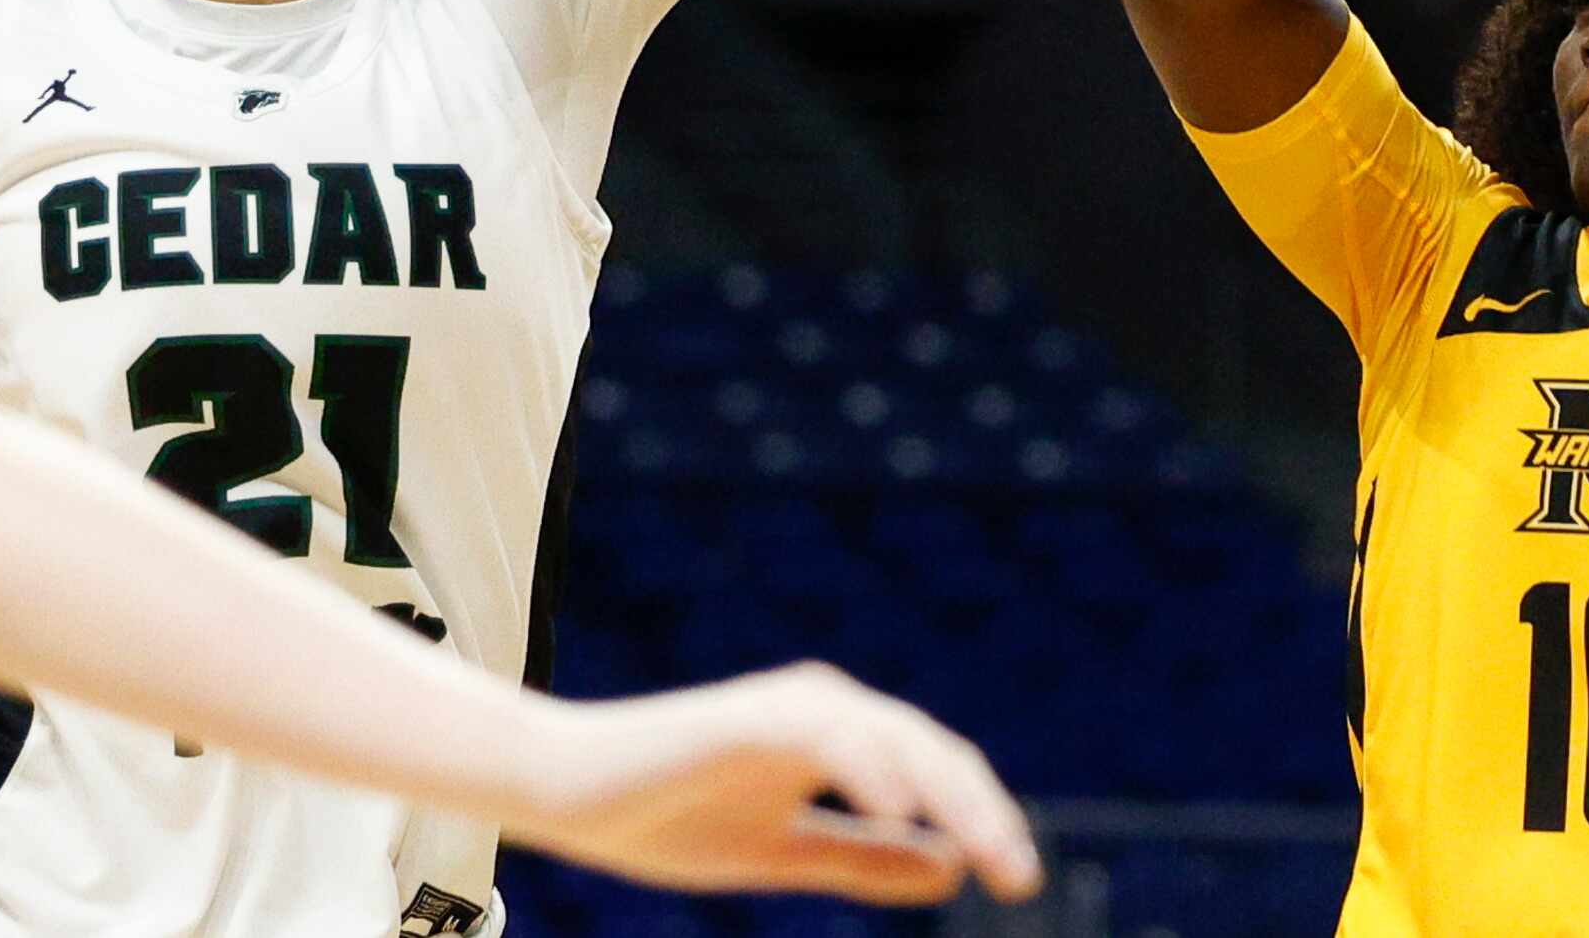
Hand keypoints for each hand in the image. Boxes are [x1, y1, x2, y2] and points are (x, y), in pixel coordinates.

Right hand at [525, 662, 1041, 906]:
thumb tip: (952, 870)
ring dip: (947, 795)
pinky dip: (872, 771)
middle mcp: (824, 708)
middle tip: (1021, 877)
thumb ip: (861, 857)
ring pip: (895, 738)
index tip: (1020, 881)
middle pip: (930, 753)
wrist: (567, 791)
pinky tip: (903, 812)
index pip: (932, 774)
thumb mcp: (783, 853)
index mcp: (836, 737)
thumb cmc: (666, 815)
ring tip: (987, 851)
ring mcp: (787, 708)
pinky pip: (828, 737)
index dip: (981, 821)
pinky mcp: (749, 718)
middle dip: (984, 813)